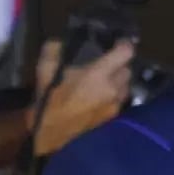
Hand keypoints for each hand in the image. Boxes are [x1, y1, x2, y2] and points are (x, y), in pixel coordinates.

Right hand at [31, 38, 133, 155]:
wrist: (49, 133)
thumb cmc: (48, 100)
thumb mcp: (45, 70)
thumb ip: (54, 49)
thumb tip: (61, 42)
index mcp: (98, 74)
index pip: (126, 53)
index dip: (124, 44)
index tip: (117, 42)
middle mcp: (112, 89)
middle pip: (128, 70)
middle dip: (120, 64)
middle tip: (107, 63)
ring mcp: (114, 105)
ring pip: (126, 86)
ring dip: (119, 81)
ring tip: (106, 80)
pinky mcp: (111, 118)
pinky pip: (120, 101)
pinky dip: (115, 95)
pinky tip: (102, 96)